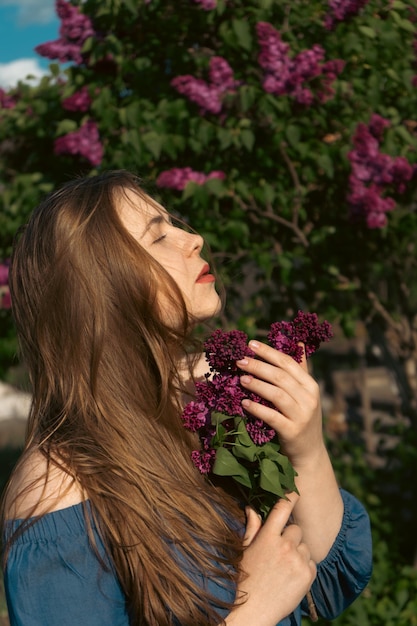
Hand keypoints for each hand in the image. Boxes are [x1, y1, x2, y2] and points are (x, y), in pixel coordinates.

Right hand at [225, 494, 316, 625]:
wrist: (255, 610)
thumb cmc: (247, 578)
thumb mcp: (246, 551)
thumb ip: (252, 528)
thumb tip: (251, 508)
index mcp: (267, 537)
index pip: (282, 508)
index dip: (290, 496)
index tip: (294, 489)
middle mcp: (284, 545)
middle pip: (296, 529)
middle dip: (291, 537)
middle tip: (281, 552)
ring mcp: (297, 560)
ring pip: (305, 546)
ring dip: (299, 553)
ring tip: (285, 568)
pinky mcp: (308, 575)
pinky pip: (312, 562)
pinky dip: (305, 567)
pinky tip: (292, 576)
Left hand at [237, 340, 324, 466]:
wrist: (310, 452)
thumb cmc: (302, 418)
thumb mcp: (305, 394)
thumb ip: (300, 370)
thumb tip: (297, 343)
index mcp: (311, 385)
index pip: (289, 363)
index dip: (269, 352)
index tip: (250, 344)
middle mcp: (309, 398)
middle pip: (280, 377)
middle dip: (258, 366)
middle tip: (240, 360)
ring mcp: (301, 415)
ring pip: (277, 394)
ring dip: (257, 384)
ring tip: (241, 378)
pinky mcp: (292, 431)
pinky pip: (272, 416)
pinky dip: (257, 409)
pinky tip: (244, 403)